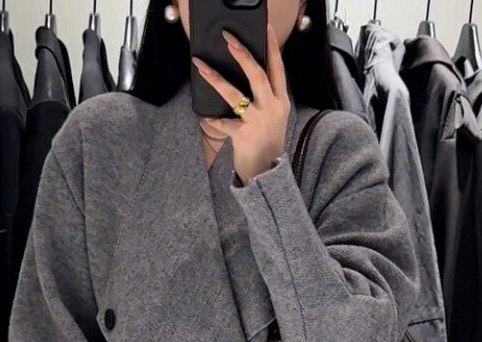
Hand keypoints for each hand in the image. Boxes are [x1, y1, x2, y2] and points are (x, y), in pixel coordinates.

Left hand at [192, 25, 290, 184]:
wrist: (267, 172)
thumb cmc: (268, 143)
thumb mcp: (275, 116)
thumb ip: (267, 96)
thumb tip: (251, 73)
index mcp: (280, 101)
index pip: (278, 68)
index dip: (272, 47)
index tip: (266, 28)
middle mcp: (271, 108)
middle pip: (257, 74)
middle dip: (242, 54)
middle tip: (229, 39)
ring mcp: (257, 121)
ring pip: (234, 94)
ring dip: (215, 78)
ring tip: (201, 66)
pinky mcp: (243, 135)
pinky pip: (223, 122)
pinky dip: (212, 120)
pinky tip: (205, 118)